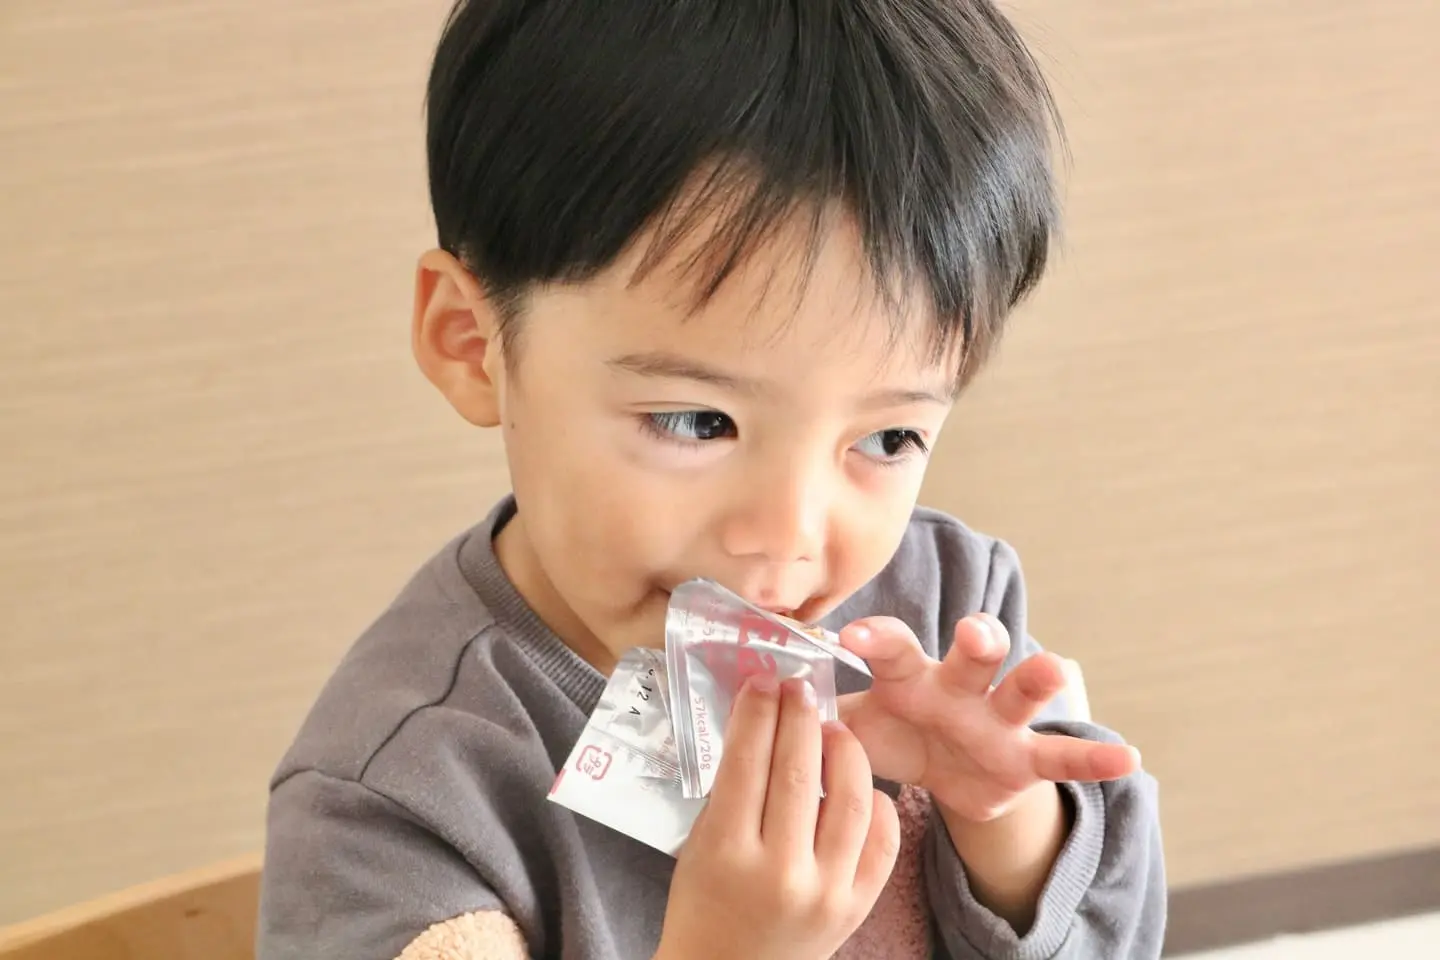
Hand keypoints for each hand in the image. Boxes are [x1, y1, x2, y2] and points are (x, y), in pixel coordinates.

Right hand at [656, 677, 900, 959]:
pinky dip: (877, 803)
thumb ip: (731, 789)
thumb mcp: (700, 844)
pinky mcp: (857, 907)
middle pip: (799, 772)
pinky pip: (882, 840)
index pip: (747, 762)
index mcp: (727, 852)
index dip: (757, 713)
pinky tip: (861, 782)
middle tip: (799, 687)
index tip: (763, 680)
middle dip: (800, 717)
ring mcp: (826, 892)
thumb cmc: (702, 905)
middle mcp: (780, 871)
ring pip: (852, 799)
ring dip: (844, 751)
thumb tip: (760, 719)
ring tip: (832, 727)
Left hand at [838, 614, 1139, 822]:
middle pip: (971, 652)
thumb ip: (817, 713)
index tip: (848, 639)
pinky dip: (1093, 758)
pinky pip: (1062, 756)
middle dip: (976, 637)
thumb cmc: (899, 735)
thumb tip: (755, 691)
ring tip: (1057, 668)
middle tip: (975, 632)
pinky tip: (1128, 758)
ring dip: (1038, 676)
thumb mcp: (857, 727)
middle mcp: (959, 686)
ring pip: (1022, 689)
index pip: (891, 651)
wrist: (952, 778)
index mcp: (910, 677)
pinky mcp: (1028, 756)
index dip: (873, 642)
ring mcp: (999, 719)